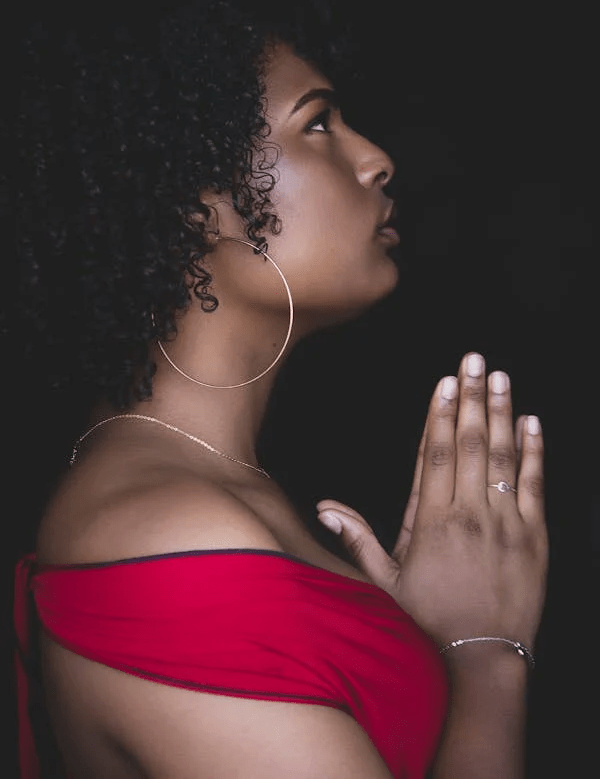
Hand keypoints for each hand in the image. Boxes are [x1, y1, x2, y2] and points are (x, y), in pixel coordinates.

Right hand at [317, 353, 547, 649]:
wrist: (479, 660)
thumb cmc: (428, 621)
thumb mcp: (384, 582)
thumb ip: (357, 538)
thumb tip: (325, 506)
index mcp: (433, 521)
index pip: (437, 454)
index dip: (441, 414)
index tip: (445, 382)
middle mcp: (469, 514)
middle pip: (471, 444)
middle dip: (471, 397)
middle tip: (474, 359)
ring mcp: (506, 524)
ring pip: (504, 457)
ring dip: (502, 413)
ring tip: (499, 377)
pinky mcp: (534, 538)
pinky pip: (535, 486)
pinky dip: (535, 452)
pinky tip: (532, 423)